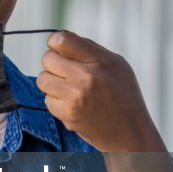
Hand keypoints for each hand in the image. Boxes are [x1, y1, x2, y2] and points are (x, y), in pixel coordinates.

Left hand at [36, 31, 164, 152]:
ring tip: (69, 87)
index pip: (62, 40)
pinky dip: (56, 101)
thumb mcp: (117, 64)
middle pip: (47, 58)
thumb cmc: (124, 95)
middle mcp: (86, 77)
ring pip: (42, 79)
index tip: (60, 48)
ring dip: (52, 82)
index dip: (56, 42)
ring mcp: (75, 97)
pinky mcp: (67, 114)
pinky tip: (72, 103)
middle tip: (67, 71)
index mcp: (100, 61)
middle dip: (54, 63)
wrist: (130, 133)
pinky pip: (46, 99)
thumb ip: (89, 49)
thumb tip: (61, 39)